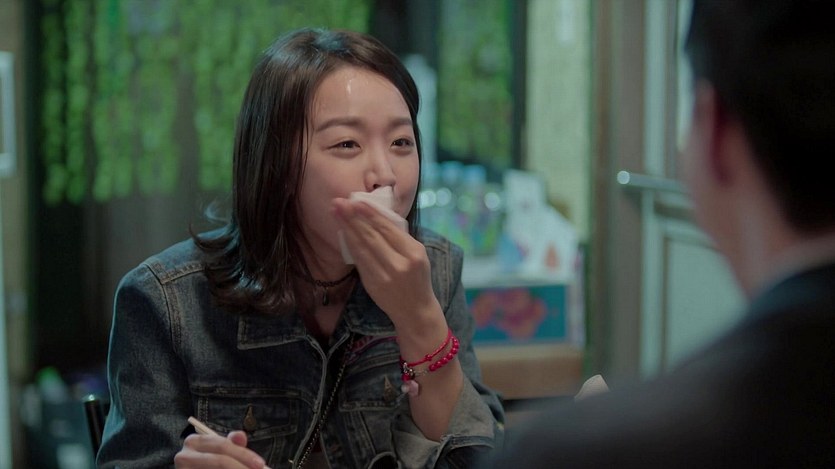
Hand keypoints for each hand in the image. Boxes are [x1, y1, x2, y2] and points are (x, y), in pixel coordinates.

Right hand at [174, 431, 268, 468]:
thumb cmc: (209, 464)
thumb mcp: (222, 452)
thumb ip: (232, 445)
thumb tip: (241, 435)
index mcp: (194, 441)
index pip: (223, 445)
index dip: (244, 454)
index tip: (261, 464)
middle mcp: (183, 455)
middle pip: (219, 461)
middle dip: (241, 467)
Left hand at [332, 198, 441, 328]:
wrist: (416, 311)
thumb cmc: (417, 278)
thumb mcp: (418, 255)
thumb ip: (400, 238)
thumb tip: (375, 216)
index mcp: (414, 253)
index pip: (388, 229)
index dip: (370, 214)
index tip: (356, 201)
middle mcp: (400, 264)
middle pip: (372, 236)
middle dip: (354, 217)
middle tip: (339, 202)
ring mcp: (384, 276)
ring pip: (363, 248)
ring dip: (348, 228)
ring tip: (337, 213)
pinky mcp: (373, 285)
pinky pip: (359, 261)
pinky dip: (350, 245)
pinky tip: (343, 233)